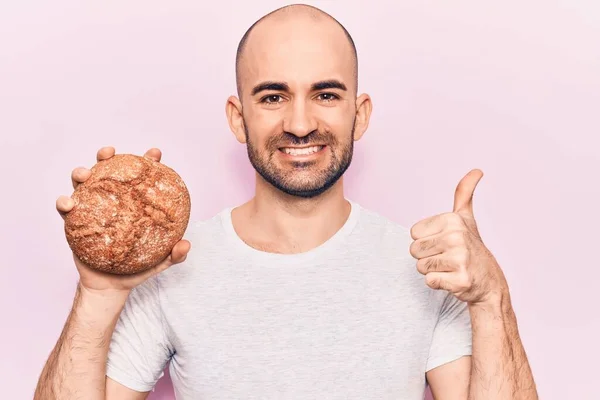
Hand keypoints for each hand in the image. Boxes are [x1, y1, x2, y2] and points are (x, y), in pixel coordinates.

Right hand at [55, 146, 190, 294]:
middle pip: (107, 171)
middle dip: (106, 156)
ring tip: (84, 174)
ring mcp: (91, 209)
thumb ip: (175, 255)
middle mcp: (111, 202)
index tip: (154, 153)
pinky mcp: (74, 223)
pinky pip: (65, 209)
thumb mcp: (160, 262)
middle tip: (109, 152)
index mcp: (133, 204)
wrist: (110, 288)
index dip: (147, 161)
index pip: (140, 178)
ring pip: (82, 183)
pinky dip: (63, 202)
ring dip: (80, 172)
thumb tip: (186, 244)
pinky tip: (68, 204)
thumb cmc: (137, 270)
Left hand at [409, 169, 507, 304]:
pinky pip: (429, 281)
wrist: (489, 283)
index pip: (413, 233)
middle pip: (414, 250)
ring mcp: (460, 259)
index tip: (444, 243)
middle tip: (448, 258)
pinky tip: (454, 279)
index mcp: (453, 220)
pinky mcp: (460, 280)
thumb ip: (464, 193)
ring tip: (451, 268)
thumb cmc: (472, 248)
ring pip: (420, 267)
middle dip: (427, 257)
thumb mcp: (466, 218)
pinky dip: (439, 284)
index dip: (425, 241)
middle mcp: (457, 236)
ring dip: (433, 270)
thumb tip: (477, 170)